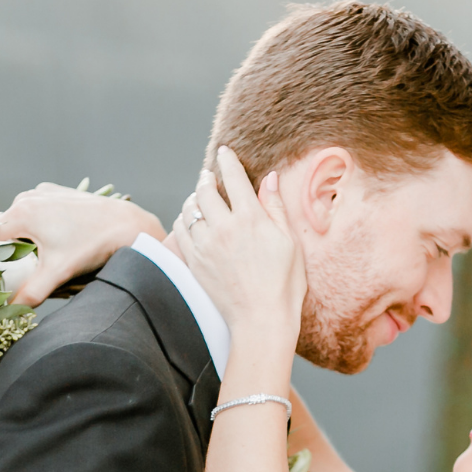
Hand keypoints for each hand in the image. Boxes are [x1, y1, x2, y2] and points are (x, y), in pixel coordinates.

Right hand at [0, 183, 163, 305]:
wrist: (126, 225)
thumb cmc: (92, 246)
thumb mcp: (58, 272)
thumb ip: (31, 293)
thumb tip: (7, 311)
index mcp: (22, 213)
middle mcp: (28, 198)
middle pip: (3, 228)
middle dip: (5, 250)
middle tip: (14, 273)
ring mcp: (43, 192)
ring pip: (20, 219)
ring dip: (21, 238)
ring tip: (34, 259)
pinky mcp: (56, 192)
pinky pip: (36, 211)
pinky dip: (36, 225)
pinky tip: (51, 240)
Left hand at [172, 147, 305, 353]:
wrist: (261, 320)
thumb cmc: (283, 284)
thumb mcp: (289, 242)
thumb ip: (275, 207)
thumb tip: (269, 179)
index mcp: (251, 218)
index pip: (234, 178)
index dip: (228, 161)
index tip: (224, 152)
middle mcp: (224, 227)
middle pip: (206, 189)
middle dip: (207, 178)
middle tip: (208, 175)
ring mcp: (206, 245)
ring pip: (190, 208)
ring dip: (194, 198)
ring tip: (199, 196)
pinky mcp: (195, 262)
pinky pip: (181, 230)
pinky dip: (184, 220)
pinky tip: (190, 220)